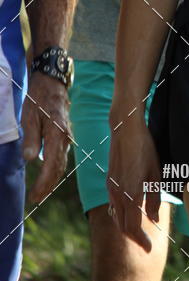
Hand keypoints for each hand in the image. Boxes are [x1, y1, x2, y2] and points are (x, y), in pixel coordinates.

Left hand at [22, 72, 70, 202]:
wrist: (52, 81)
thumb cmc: (39, 98)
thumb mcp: (30, 116)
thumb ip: (31, 138)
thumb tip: (31, 159)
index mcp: (57, 134)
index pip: (51, 166)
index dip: (43, 183)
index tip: (34, 196)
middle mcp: (66, 137)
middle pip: (59, 168)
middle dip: (48, 186)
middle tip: (36, 199)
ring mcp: (67, 136)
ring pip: (62, 163)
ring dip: (52, 179)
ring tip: (41, 191)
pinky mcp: (65, 134)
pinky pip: (62, 156)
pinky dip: (55, 168)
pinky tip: (48, 173)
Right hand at [107, 116, 160, 251]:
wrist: (125, 130)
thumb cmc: (145, 149)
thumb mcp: (155, 173)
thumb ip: (154, 199)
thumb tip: (153, 219)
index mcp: (131, 194)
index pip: (133, 227)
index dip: (141, 241)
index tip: (149, 249)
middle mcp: (118, 194)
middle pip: (122, 226)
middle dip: (134, 238)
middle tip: (146, 244)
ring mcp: (111, 188)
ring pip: (116, 217)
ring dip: (127, 227)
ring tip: (139, 232)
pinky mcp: (109, 182)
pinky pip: (114, 206)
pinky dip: (121, 215)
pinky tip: (130, 213)